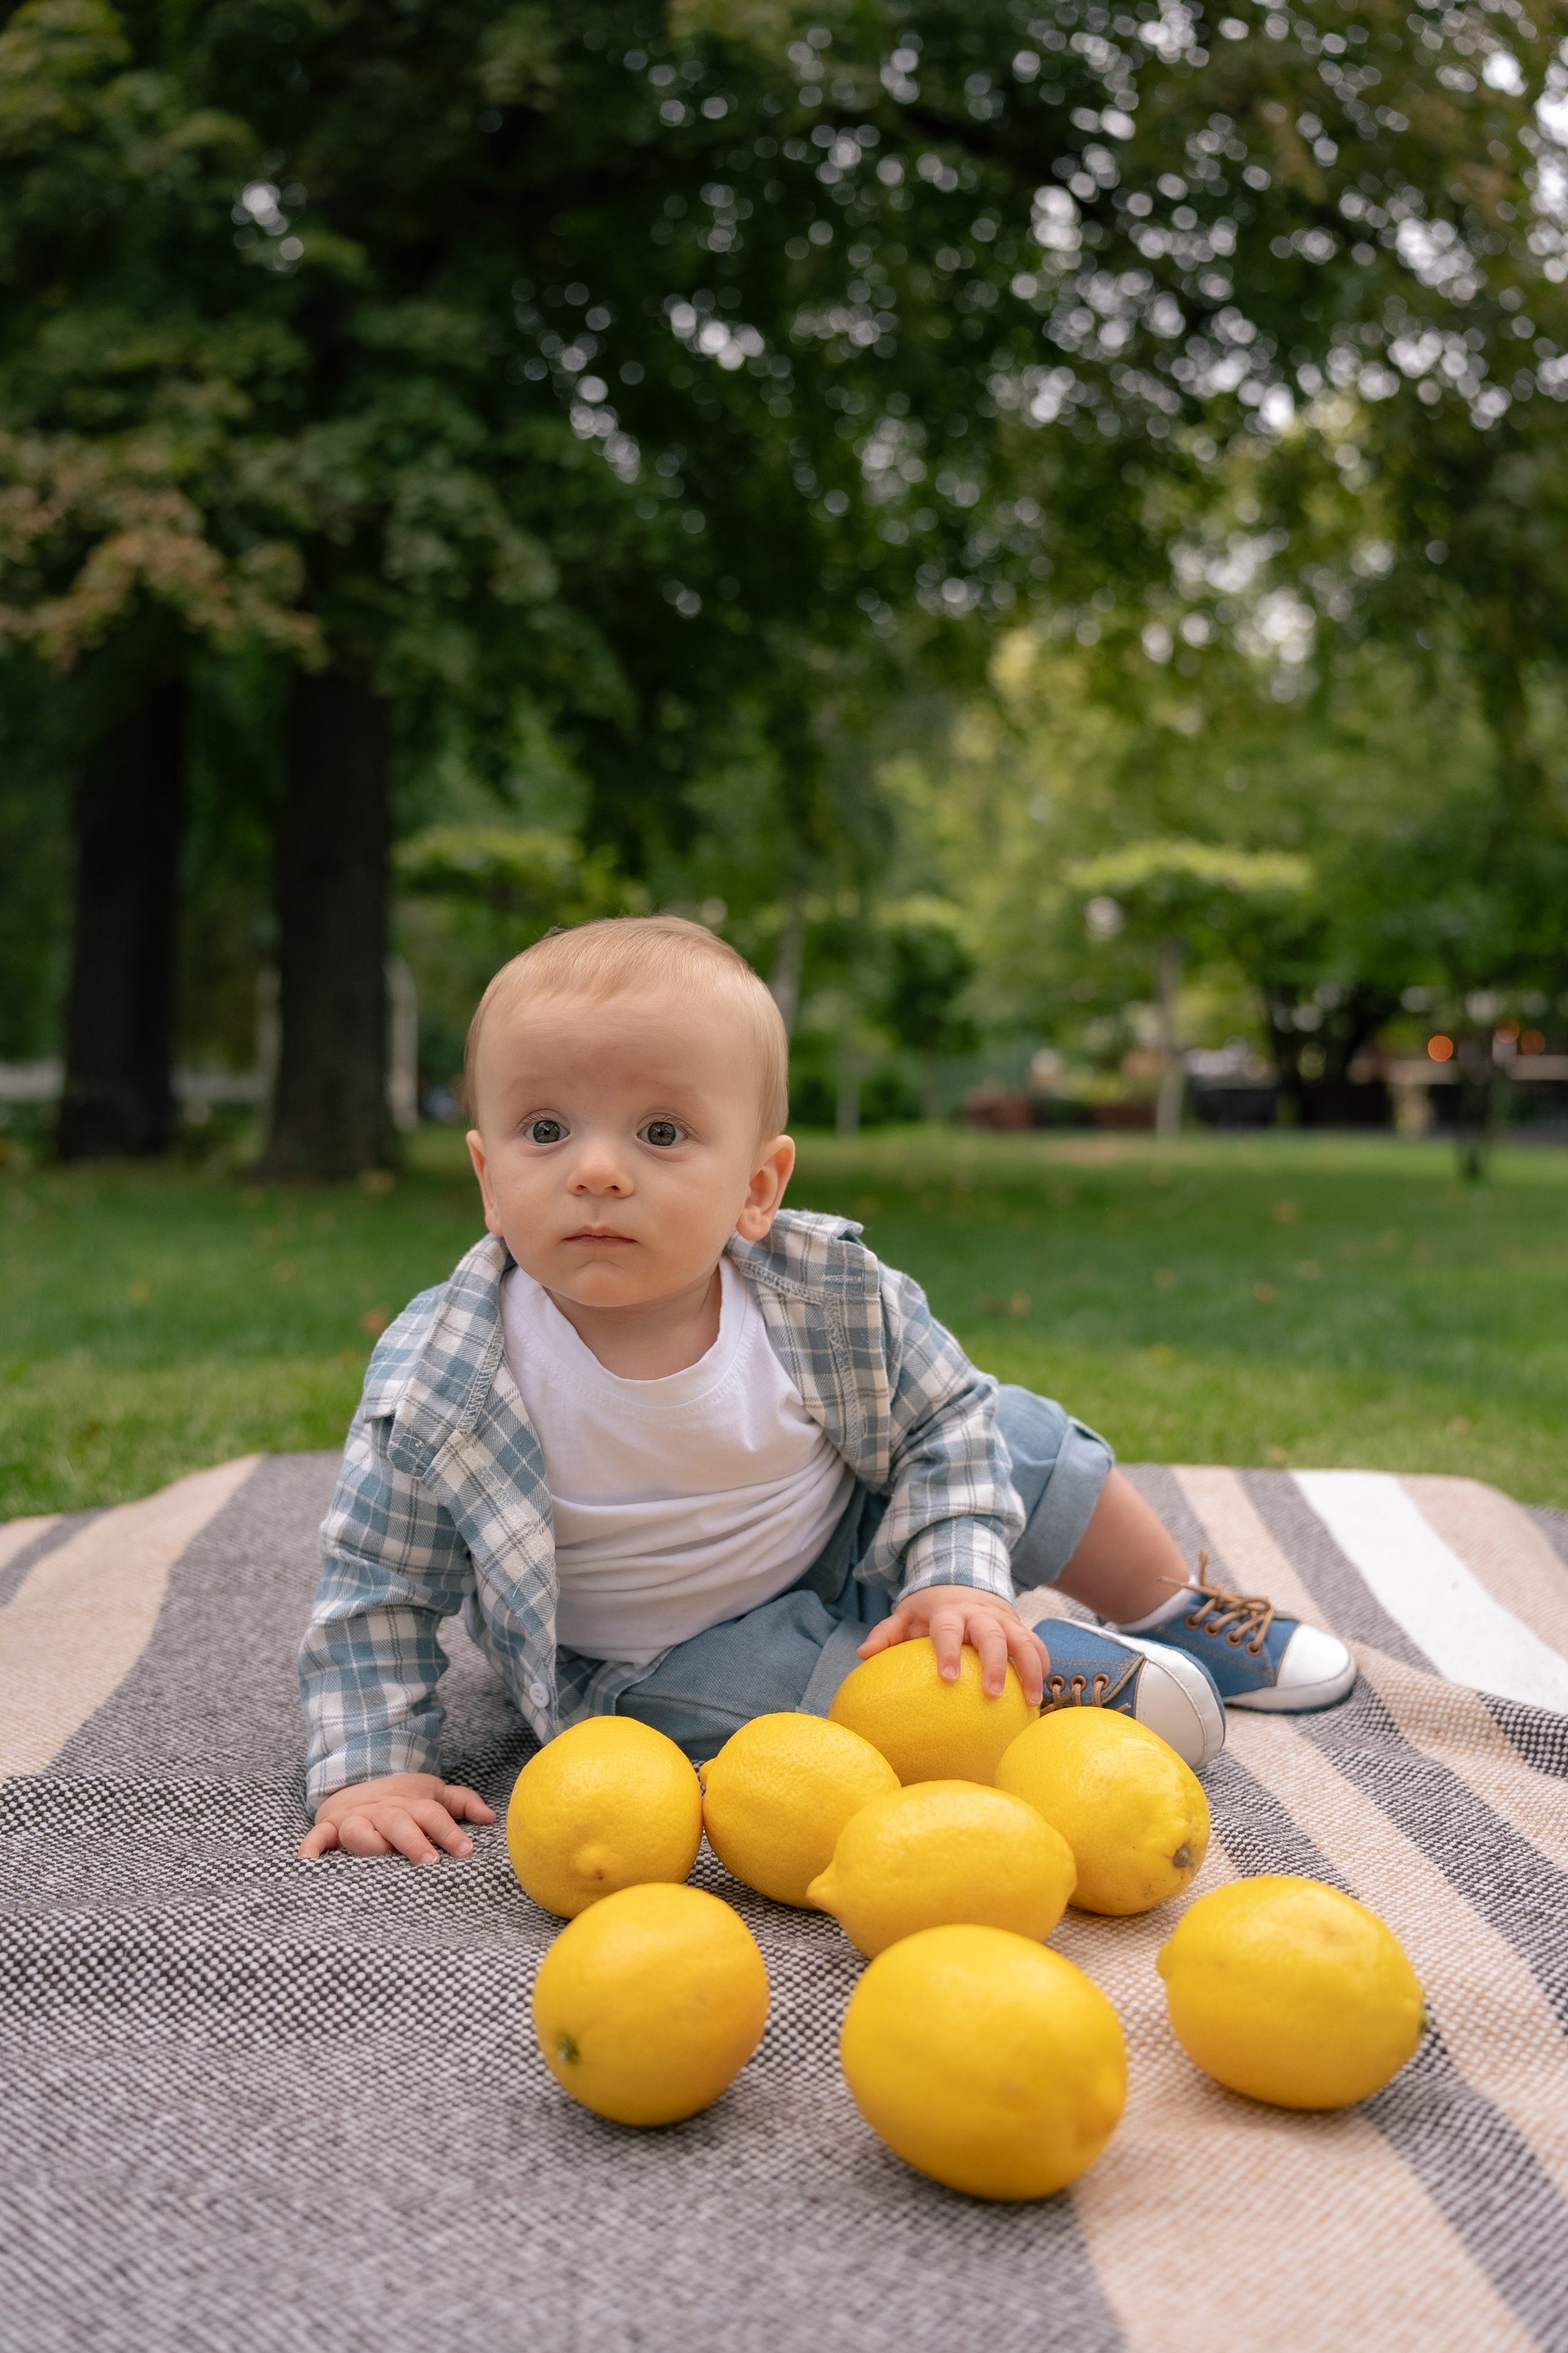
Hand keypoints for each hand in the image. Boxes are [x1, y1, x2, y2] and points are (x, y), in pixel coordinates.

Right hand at [298, 1773, 495, 1863]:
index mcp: (411, 1805)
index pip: (433, 1815)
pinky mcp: (330, 1826)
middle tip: (430, 1861)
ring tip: (377, 1855)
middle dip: (413, 1840)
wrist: (356, 1778)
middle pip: (399, 1823)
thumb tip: (490, 1817)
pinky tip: (309, 1861)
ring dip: (367, 1841)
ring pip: (358, 1828)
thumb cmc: (401, 1798)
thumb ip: (462, 1802)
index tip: (466, 1850)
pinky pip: (318, 1836)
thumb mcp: (433, 1793)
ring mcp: (356, 1818)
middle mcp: (384, 1811)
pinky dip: (312, 1846)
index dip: (450, 1831)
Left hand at [856, 1584, 1051, 1704]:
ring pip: (1024, 1641)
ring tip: (1028, 1701)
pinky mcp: (1021, 1629)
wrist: (968, 1583)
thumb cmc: (932, 1610)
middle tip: (991, 1695)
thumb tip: (863, 1654)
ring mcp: (1005, 1621)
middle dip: (994, 1664)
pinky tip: (1038, 1694)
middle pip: (992, 1636)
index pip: (948, 1629)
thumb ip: (887, 1633)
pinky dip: (1042, 1667)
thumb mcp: (907, 1614)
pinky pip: (1038, 1646)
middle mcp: (980, 1615)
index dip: (949, 1650)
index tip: (947, 1678)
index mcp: (949, 1612)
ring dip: (1029, 1670)